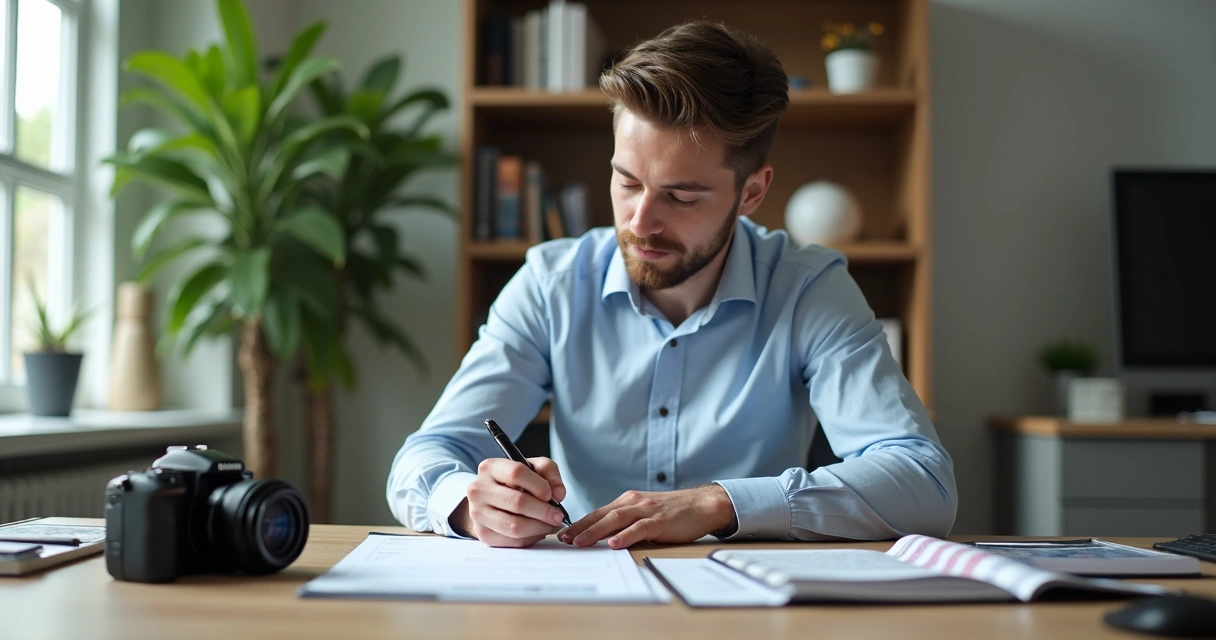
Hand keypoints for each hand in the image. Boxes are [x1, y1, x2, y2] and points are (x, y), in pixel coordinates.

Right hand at [450, 457, 567, 547]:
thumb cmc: (514, 482)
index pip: (516, 473)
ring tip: (548, 524)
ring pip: (514, 526)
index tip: (550, 494)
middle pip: (517, 502)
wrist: (490, 500)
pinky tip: (535, 530)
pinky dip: (530, 538)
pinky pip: (512, 541)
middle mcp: (479, 490)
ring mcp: (478, 513)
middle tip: (557, 515)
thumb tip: (558, 493)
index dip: (538, 485)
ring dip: (538, 527)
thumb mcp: (532, 468)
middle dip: (543, 511)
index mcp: (490, 468)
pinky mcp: (482, 533)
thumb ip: (549, 472)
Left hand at [558, 484, 734, 548]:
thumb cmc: (674, 512)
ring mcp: (647, 510)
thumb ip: (627, 522)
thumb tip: (605, 538)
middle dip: (580, 528)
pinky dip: (625, 535)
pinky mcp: (661, 520)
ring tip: (580, 543)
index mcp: (628, 501)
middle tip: (563, 540)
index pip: (598, 513)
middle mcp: (634, 502)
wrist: (703, 504)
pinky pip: (640, 528)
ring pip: (616, 519)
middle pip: (601, 515)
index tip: (563, 535)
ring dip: (596, 531)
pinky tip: (614, 544)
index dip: (579, 523)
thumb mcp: (645, 514)